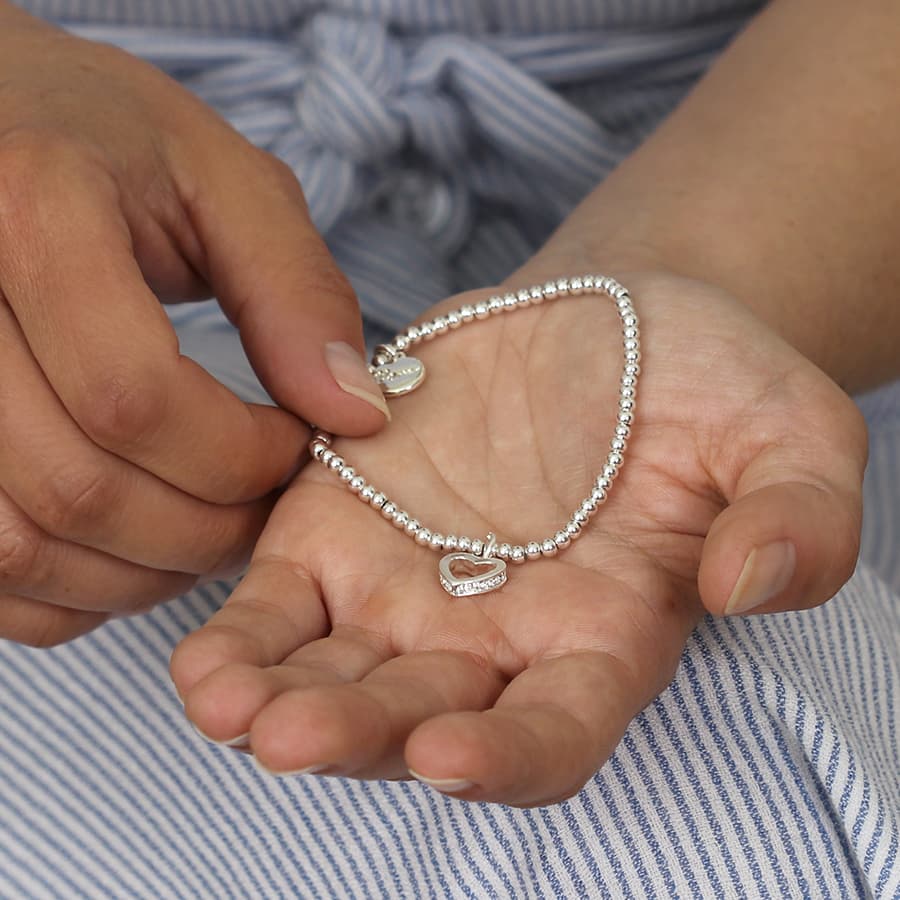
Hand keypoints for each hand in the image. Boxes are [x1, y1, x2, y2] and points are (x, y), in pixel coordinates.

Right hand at [0, 6, 387, 644]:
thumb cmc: (113, 142)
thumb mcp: (228, 183)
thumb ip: (297, 297)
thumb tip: (358, 416)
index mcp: (28, 211)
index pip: (134, 398)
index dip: (239, 456)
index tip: (296, 446)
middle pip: (76, 486)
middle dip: (203, 529)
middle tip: (262, 507)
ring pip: (17, 545)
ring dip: (139, 573)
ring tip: (207, 530)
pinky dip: (70, 591)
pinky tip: (134, 547)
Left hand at [171, 270, 865, 806]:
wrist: (606, 325)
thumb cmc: (706, 387)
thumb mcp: (789, 434)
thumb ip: (797, 515)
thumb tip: (750, 580)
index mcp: (600, 637)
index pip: (555, 732)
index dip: (510, 759)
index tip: (454, 757)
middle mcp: (494, 638)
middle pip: (418, 719)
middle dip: (355, 734)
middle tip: (289, 737)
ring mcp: (407, 591)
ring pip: (334, 674)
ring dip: (276, 700)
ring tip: (225, 705)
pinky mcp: (340, 532)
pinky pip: (280, 604)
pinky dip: (241, 636)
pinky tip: (205, 661)